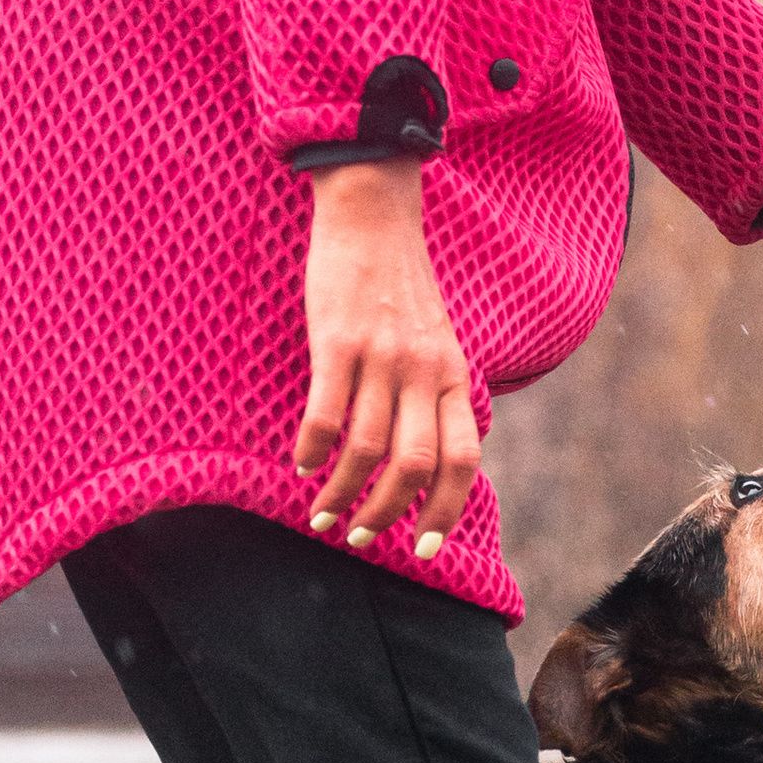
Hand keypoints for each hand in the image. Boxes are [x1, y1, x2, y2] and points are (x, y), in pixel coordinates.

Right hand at [291, 160, 482, 557]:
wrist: (373, 215)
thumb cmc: (400, 287)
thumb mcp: (438, 344)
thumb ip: (436, 396)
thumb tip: (429, 460)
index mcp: (454, 377)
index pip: (462, 461)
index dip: (443, 512)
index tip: (420, 548)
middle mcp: (424, 372)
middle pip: (414, 466)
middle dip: (386, 514)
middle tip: (358, 536)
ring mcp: (381, 356)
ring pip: (366, 449)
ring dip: (340, 492)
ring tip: (320, 514)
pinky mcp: (338, 340)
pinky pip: (326, 412)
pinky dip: (312, 449)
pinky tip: (299, 464)